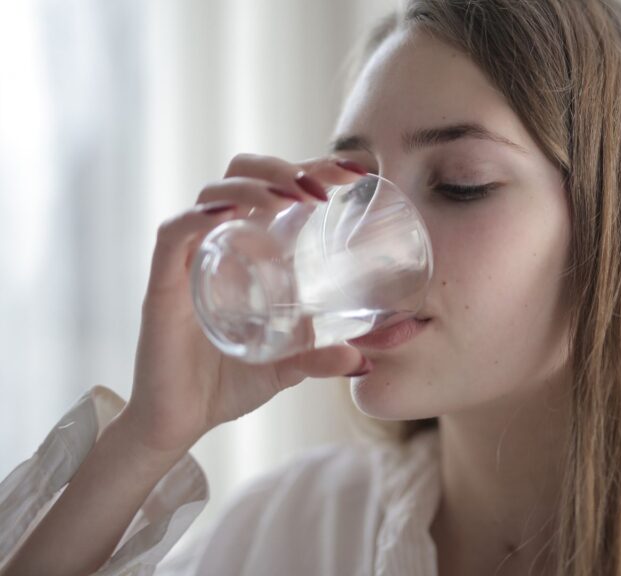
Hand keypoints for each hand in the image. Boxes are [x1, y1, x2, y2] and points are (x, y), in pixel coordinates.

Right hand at [120, 154, 370, 455]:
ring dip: (254, 185)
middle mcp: (220, 243)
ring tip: (291, 198)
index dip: (313, 168)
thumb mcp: (289, 367)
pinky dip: (199, 216)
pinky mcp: (163, 284)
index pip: (278, 188)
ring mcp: (190, 259)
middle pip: (243, 174)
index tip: (355, 172)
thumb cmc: (229, 383)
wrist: (178, 422)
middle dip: (283, 167)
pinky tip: (229, 214)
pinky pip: (174, 234)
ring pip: (213, 193)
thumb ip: (323, 358)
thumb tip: (364, 360)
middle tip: (322, 188)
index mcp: (251, 249)